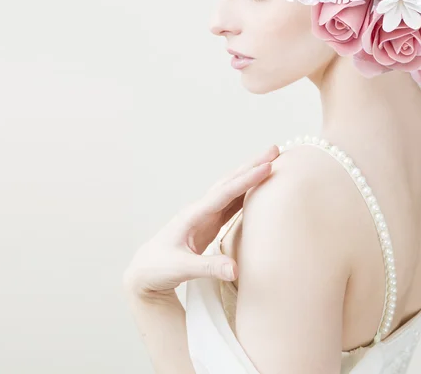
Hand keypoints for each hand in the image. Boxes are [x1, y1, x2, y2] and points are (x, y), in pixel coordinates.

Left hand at [122, 145, 280, 298]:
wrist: (146, 270)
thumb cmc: (159, 267)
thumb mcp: (181, 269)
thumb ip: (208, 268)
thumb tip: (236, 270)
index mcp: (194, 215)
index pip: (224, 193)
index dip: (246, 180)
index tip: (267, 167)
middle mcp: (201, 209)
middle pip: (230, 182)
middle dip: (251, 166)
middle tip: (274, 150)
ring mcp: (206, 215)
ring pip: (232, 189)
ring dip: (250, 175)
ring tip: (271, 161)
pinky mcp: (210, 223)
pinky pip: (232, 203)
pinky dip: (247, 192)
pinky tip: (259, 188)